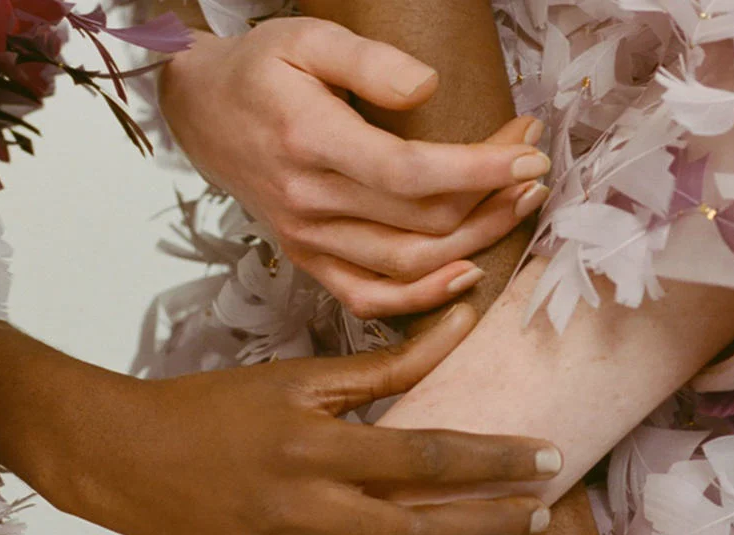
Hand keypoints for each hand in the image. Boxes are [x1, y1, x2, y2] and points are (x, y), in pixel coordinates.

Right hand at [51, 305, 556, 534]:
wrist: (124, 458)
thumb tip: (465, 317)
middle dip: (492, 525)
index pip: (431, 458)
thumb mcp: (298, 378)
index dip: (498, 460)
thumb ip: (388, 363)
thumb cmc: (212, 409)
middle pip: (422, 531)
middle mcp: (304, 509)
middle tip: (537, 517)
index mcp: (317, 447)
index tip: (548, 459)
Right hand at [159, 19, 550, 318]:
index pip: (410, 172)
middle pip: (421, 222)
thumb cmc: (259, 70)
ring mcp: (307, 239)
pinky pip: (368, 298)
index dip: (478, 169)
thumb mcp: (307, 37)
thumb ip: (369, 61)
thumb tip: (429, 89)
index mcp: (310, 142)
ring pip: (407, 264)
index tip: (528, 155)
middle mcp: (309, 202)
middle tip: (532, 165)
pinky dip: (420, 298)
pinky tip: (465, 276)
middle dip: (491, 197)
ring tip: (517, 206)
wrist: (201, 112)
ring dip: (473, 242)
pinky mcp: (307, 259)